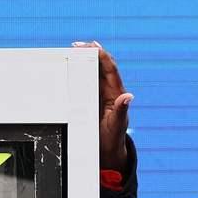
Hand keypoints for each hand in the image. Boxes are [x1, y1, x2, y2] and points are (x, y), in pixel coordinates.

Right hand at [73, 41, 132, 169]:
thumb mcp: (116, 126)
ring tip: (72, 50)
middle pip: (101, 66)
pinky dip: (78, 72)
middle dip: (91, 53)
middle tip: (77, 45)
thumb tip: (128, 96)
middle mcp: (109, 91)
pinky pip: (84, 82)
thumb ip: (122, 111)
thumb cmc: (113, 139)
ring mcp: (99, 94)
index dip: (103, 56)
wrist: (106, 151)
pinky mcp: (90, 99)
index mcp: (117, 94)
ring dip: (83, 60)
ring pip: (92, 72)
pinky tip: (69, 66)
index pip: (111, 70)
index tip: (93, 46)